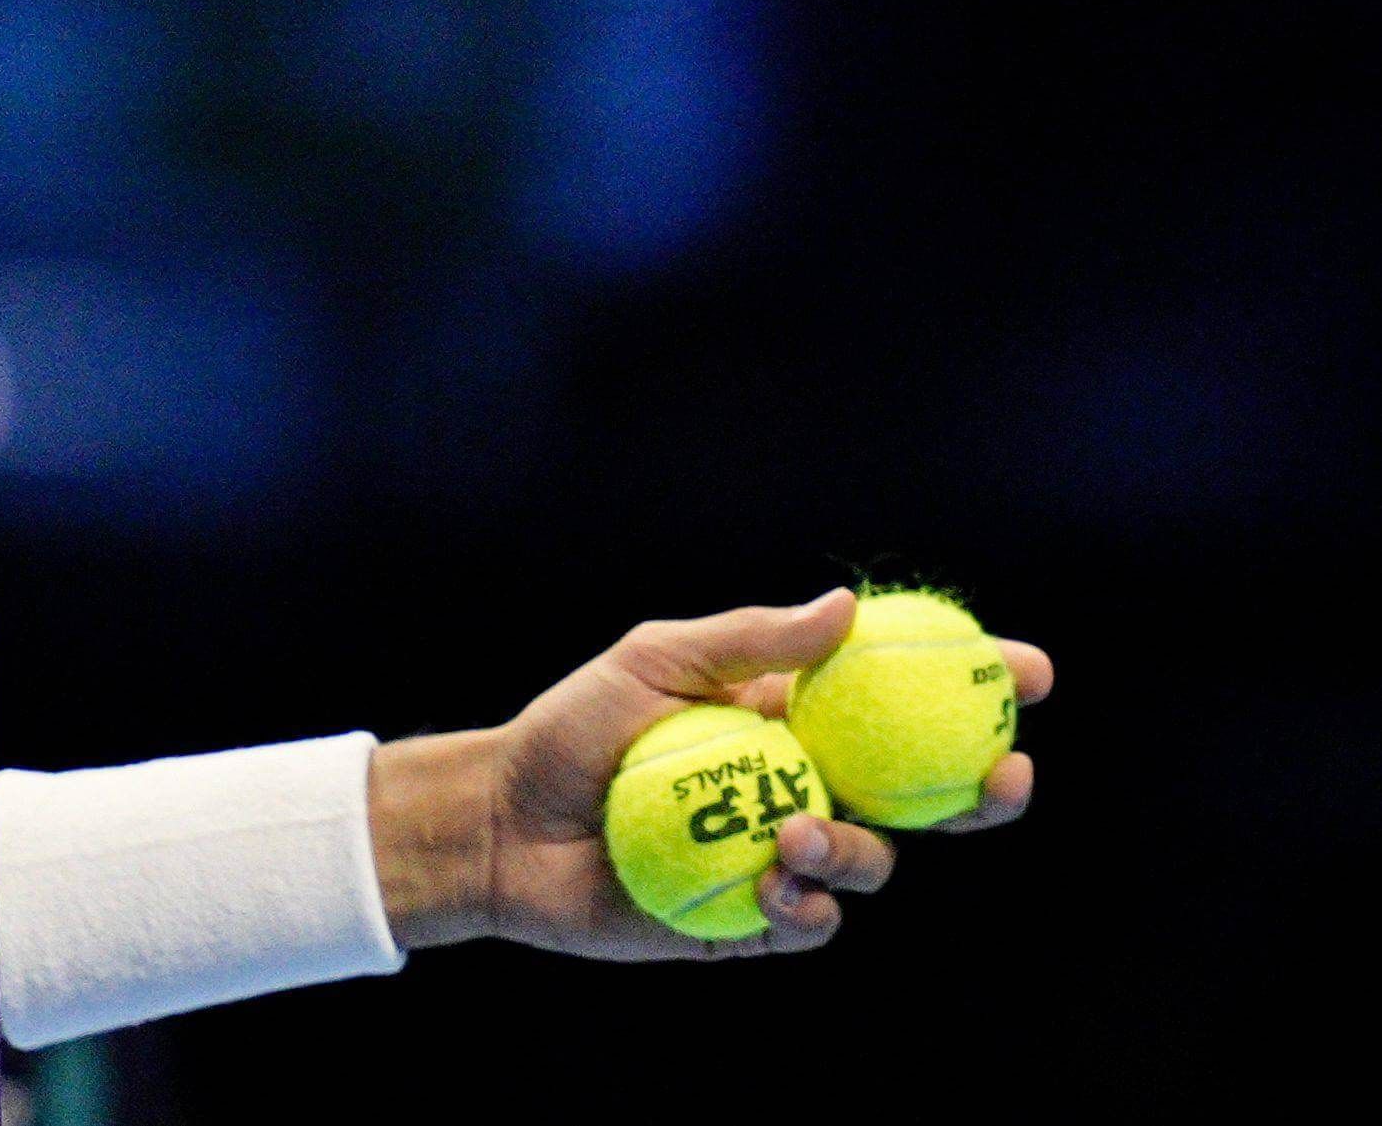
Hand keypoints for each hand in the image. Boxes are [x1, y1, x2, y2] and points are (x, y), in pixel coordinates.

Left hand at [369, 589, 1053, 961]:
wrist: (503, 820)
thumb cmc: (571, 728)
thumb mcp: (652, 660)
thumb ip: (748, 639)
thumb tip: (846, 608)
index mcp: (794, 720)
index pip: (903, 702)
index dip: (977, 689)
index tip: (1028, 673)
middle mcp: (804, 788)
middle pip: (925, 797)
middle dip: (984, 792)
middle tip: (1001, 779)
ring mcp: (783, 856)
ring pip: (874, 862)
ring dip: (859, 852)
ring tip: (796, 833)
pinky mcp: (751, 921)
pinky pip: (813, 922)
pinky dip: (809, 907)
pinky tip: (777, 887)